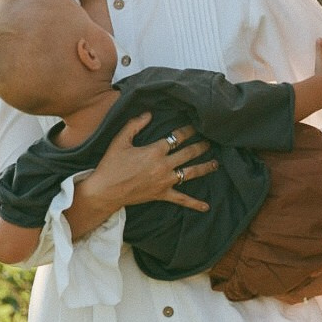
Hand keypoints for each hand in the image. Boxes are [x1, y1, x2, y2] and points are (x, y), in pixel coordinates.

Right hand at [84, 114, 218, 216]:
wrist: (105, 190)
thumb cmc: (111, 164)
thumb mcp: (120, 140)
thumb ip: (135, 124)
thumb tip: (149, 113)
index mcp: (155, 151)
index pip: (177, 137)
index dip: (188, 130)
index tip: (196, 126)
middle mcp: (164, 165)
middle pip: (188, 153)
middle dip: (201, 146)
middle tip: (209, 141)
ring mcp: (165, 181)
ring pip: (191, 173)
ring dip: (205, 167)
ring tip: (215, 163)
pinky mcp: (162, 194)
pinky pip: (182, 199)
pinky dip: (194, 204)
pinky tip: (206, 207)